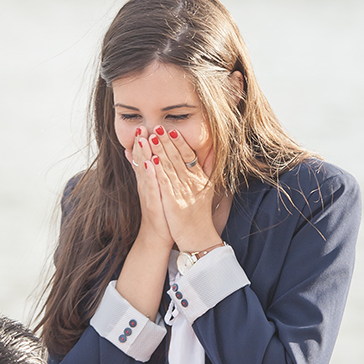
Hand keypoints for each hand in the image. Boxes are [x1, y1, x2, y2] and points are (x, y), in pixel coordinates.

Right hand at [127, 128, 172, 249]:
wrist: (157, 236)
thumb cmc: (160, 211)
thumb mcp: (154, 189)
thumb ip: (148, 172)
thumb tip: (139, 157)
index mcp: (147, 180)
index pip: (142, 157)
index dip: (141, 142)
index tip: (142, 125)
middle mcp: (145, 184)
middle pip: (140, 160)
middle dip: (140, 143)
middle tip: (140, 126)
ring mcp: (148, 193)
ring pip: (144, 170)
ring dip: (142, 155)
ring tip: (142, 139)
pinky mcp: (153, 203)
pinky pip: (151, 187)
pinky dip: (150, 175)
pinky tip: (150, 164)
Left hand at [148, 126, 220, 253]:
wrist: (197, 236)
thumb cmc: (200, 212)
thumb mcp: (208, 187)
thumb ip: (209, 167)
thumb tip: (214, 148)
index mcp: (199, 178)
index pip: (189, 155)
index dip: (180, 142)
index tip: (172, 129)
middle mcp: (192, 183)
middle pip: (177, 158)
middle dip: (166, 142)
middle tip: (157, 127)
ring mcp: (182, 192)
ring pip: (169, 167)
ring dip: (159, 151)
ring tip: (150, 137)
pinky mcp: (173, 203)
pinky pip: (164, 184)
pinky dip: (157, 171)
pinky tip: (150, 161)